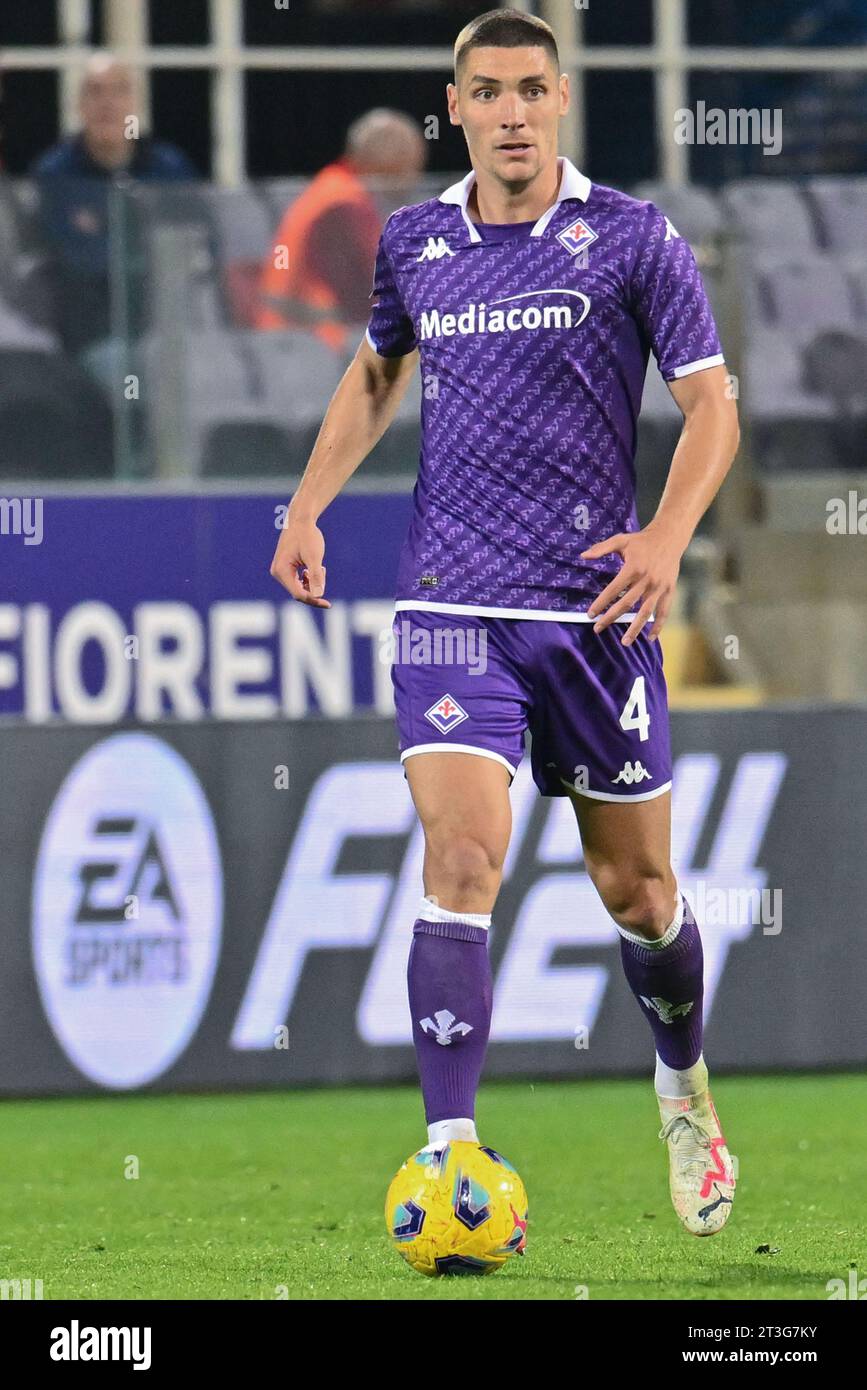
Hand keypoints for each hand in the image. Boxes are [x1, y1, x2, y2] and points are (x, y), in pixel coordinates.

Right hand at [269, 515, 330, 607]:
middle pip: (299, 592)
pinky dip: (308, 577)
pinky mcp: (285, 568)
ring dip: (312, 581)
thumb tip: (318, 595)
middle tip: (322, 569)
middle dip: (314, 587)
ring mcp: (280, 570)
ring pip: (299, 587)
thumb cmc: (308, 536)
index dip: (314, 600)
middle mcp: (277, 573)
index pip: (299, 594)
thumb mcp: (314, 556)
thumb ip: (316, 576)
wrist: (300, 520)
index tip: (328, 604)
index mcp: (281, 571)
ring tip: (318, 565)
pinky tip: (313, 567)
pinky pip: (298, 581)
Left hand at [580, 523, 683, 645]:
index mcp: (633, 568)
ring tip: (625, 642)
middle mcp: (646, 580)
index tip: (591, 615)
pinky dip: (658, 625)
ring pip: (646, 612)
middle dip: (611, 618)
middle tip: (598, 629)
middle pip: (626, 604)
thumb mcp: (621, 540)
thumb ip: (601, 548)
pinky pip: (663, 611)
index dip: (601, 603)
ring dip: (635, 628)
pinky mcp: (669, 590)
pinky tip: (650, 638)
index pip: (613, 590)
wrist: (669, 537)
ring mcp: (659, 587)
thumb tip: (583, 556)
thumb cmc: (641, 540)